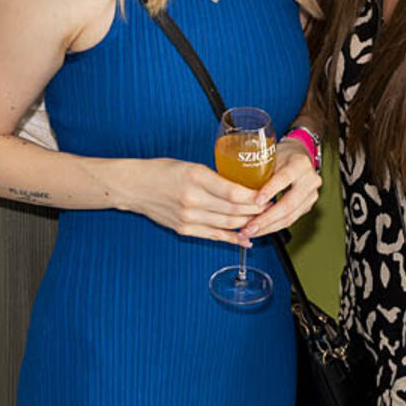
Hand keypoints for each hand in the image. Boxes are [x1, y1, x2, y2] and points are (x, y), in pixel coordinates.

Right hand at [115, 159, 259, 243]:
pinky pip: (213, 236)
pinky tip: (246, 239)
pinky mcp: (185, 230)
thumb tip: (241, 188)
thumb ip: (215, 178)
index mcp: (196, 177)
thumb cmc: (162, 171)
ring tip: (261, 220)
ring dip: (247, 224)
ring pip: (226, 225)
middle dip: (256, 211)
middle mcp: (193, 199)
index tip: (268, 195)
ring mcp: (188, 218)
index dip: (255, 197)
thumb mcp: (191, 166)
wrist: (135, 187)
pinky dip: (231, 239)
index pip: (234, 192)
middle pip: (234, 211)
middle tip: (270, 208)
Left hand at [240, 140, 321, 241]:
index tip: (256, 201)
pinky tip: (259, 230)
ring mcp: (311, 195)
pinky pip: (290, 220)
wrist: (298, 157)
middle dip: (266, 219)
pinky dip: (273, 227)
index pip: (285, 178)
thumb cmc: (280, 155)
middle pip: (288, 204)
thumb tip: (235, 188)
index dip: (270, 190)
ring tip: (250, 232)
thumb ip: (259, 171)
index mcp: (299, 164)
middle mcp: (309, 180)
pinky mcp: (308, 206)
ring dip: (268, 227)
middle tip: (249, 227)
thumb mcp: (270, 156)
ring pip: (289, 217)